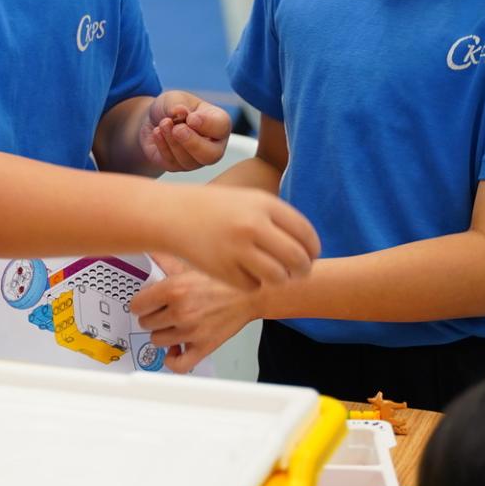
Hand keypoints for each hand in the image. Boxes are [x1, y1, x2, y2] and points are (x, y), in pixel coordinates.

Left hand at [131, 253, 261, 373]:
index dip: (141, 303)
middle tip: (162, 311)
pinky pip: (178, 364)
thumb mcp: (191, 265)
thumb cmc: (224, 280)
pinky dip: (173, 359)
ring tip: (172, 325)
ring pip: (157, 341)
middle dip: (152, 316)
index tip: (146, 303)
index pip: (136, 305)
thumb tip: (150, 252)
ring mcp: (192, 331)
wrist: (252, 293)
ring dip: (163, 334)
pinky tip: (175, 348)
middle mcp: (181, 311)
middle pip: (145, 323)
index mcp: (174, 289)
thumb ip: (165, 261)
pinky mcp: (204, 347)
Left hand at [139, 91, 232, 171]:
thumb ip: (177, 104)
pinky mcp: (177, 167)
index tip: (190, 118)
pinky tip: (157, 132)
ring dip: (172, 141)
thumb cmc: (171, 108)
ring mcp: (196, 159)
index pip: (222, 127)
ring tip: (163, 123)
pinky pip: (172, 163)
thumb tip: (179, 112)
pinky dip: (162, 146)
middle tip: (177, 129)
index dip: (207, 124)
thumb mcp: (174, 98)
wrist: (152, 120)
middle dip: (193, 143)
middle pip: (211, 155)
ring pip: (189, 160)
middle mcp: (212, 145)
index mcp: (218, 124)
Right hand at [161, 184, 317, 291]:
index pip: (306, 233)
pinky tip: (245, 273)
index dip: (313, 249)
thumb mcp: (249, 200)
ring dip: (280, 279)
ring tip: (274, 274)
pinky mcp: (223, 269)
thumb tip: (307, 247)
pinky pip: (252, 285)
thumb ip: (277, 219)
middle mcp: (253, 225)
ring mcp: (238, 248)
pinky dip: (253, 283)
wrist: (172, 214)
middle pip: (297, 258)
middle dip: (303, 270)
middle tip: (298, 272)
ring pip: (278, 276)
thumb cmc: (214, 208)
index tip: (310, 255)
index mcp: (264, 204)